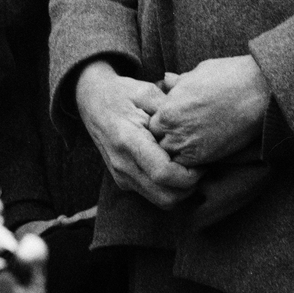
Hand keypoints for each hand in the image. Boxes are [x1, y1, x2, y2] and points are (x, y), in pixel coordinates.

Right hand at [74, 60, 199, 209]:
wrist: (91, 101)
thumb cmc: (120, 93)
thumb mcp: (145, 91)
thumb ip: (169, 108)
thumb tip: (193, 124)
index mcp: (128, 140)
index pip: (164, 174)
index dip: (191, 173)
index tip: (202, 160)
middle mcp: (123, 164)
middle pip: (167, 198)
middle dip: (190, 187)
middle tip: (200, 166)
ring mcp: (121, 176)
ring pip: (162, 201)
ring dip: (181, 190)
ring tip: (189, 167)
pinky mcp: (123, 181)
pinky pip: (153, 194)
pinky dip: (169, 188)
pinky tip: (174, 166)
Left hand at [148, 55, 271, 167]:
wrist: (257, 92)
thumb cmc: (226, 77)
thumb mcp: (195, 74)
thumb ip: (177, 83)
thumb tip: (166, 80)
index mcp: (166, 110)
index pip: (150, 124)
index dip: (160, 122)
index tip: (169, 120)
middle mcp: (173, 131)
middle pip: (157, 142)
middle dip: (165, 137)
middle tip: (179, 132)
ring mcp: (189, 147)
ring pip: (171, 156)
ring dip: (177, 151)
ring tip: (189, 142)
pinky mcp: (206, 158)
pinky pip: (188, 166)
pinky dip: (191, 162)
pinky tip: (200, 150)